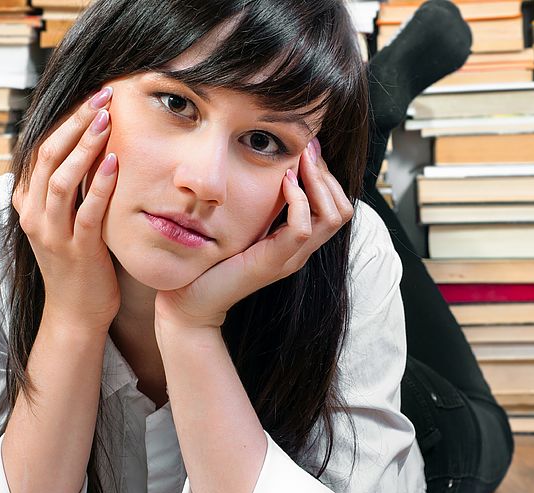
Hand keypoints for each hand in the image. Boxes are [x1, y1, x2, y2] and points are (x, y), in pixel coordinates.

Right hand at [13, 87, 121, 334]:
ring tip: (106, 120)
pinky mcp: (77, 251)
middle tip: (102, 97)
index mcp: (29, 203)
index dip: (65, 121)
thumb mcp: (66, 221)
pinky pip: (86, 212)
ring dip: (85, 146)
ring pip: (62, 179)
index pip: (41, 150)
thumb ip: (70, 191)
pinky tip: (114, 163)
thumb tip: (90, 151)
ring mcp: (52, 234)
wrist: (76, 314)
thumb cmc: (79, 264)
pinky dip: (99, 186)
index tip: (92, 98)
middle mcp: (34, 215)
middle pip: (48, 156)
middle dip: (76, 123)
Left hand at [154, 139, 353, 331]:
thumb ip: (259, 202)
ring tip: (297, 162)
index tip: (307, 150)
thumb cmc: (211, 260)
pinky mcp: (273, 263)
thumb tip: (270, 165)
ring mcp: (290, 258)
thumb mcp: (242, 223)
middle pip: (342, 209)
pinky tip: (283, 182)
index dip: (327, 175)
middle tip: (306, 150)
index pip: (337, 205)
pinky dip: (298, 200)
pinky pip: (302, 228)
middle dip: (326, 173)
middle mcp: (301, 251)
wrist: (191, 302)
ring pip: (332, 216)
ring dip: (317, 181)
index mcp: (296, 242)